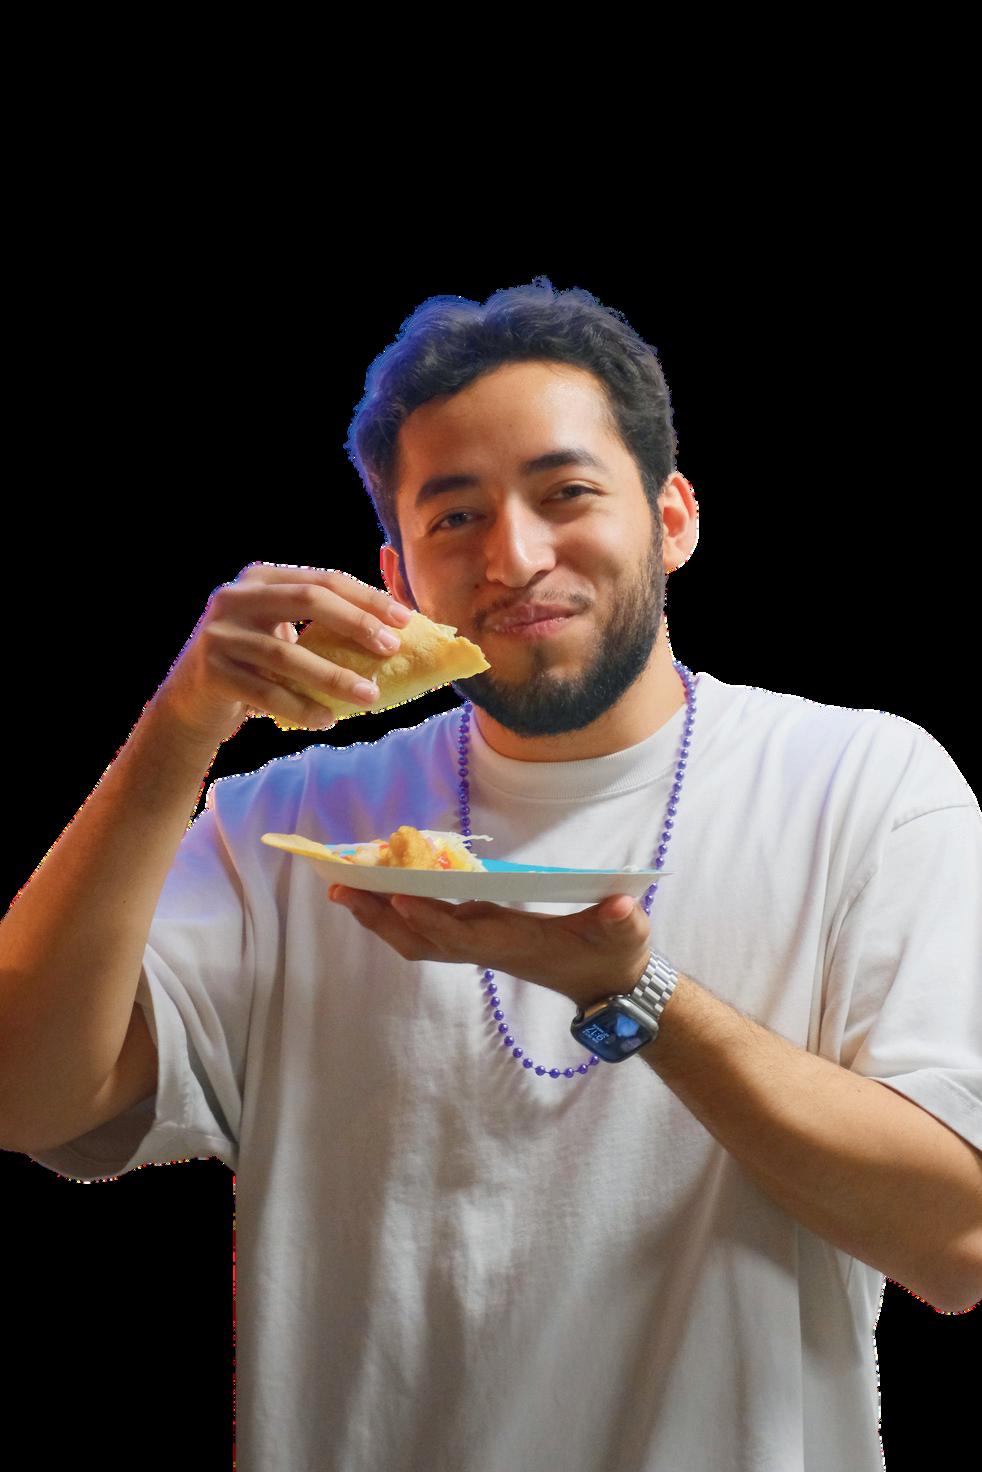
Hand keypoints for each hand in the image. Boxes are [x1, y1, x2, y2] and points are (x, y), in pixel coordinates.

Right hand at [154, 562, 413, 748]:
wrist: (190, 700)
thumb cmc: (252, 663)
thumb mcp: (278, 628)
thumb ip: (320, 620)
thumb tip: (393, 628)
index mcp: (260, 578)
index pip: (322, 579)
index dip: (366, 598)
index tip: (404, 620)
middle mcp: (235, 597)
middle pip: (307, 600)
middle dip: (356, 623)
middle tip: (391, 649)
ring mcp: (220, 634)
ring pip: (287, 654)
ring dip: (334, 677)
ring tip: (369, 696)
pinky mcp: (212, 672)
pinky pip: (266, 692)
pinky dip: (301, 707)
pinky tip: (327, 719)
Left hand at [327, 885, 652, 1011]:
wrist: (606, 981)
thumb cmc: (613, 955)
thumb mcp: (624, 936)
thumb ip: (621, 922)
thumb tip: (623, 908)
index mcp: (514, 944)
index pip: (463, 936)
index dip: (430, 919)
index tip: (398, 898)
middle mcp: (486, 946)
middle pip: (421, 939)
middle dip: (380, 917)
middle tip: (340, 888)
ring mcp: (478, 941)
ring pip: (417, 936)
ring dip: (379, 916)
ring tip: (341, 886)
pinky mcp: (478, 932)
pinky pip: (428, 925)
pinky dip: (398, 908)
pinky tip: (378, 886)